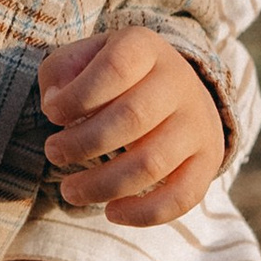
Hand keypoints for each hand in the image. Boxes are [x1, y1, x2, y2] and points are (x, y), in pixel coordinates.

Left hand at [39, 27, 224, 224]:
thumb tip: (55, 105)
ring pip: (152, 163)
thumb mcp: (84, 58)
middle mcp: (179, 82)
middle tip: (54, 152)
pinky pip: (183, 196)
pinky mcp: (208, 160)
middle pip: (132, 118)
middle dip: (83, 143)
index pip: (116, 67)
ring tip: (70, 190)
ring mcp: (197, 123)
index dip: (78, 96)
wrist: (173, 88)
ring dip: (102, 184)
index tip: (52, 114)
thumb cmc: (114, 77)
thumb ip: (60, 72)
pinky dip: (145, 213)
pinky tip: (112, 212)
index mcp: (146, 48)